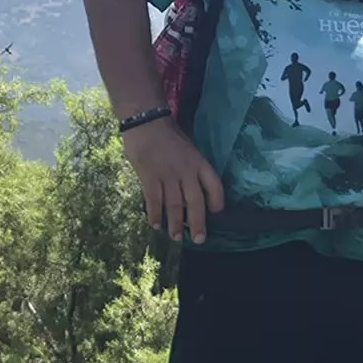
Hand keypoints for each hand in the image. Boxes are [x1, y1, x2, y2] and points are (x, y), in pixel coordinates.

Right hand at [121, 119, 225, 242]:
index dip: (217, 202)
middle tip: (198, 240)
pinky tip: (155, 225)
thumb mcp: (189, 148)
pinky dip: (155, 215)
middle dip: (197, 223)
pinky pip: (154, 201)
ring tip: (175, 237)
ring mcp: (168, 176)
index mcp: (199, 162)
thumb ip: (192, 167)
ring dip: (175, 224)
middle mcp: (186, 171)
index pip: (215, 186)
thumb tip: (193, 189)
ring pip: (175, 206)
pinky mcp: (150, 178)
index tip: (215, 213)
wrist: (145, 122)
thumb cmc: (168, 134)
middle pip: (195, 202)